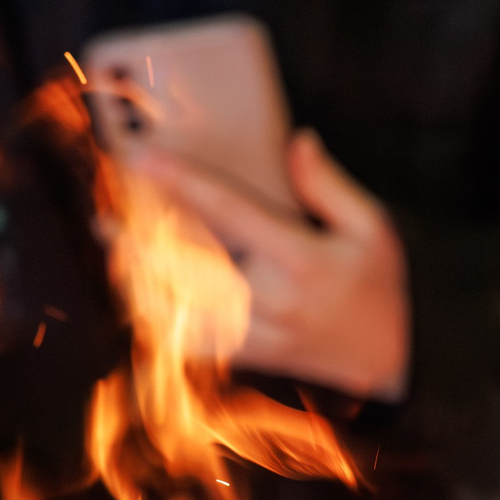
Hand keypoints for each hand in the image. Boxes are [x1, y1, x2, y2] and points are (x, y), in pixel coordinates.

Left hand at [135, 130, 410, 398]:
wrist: (394, 359)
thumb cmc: (380, 285)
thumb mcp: (372, 228)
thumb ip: (330, 185)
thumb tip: (298, 140)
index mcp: (300, 259)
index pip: (229, 211)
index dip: (182, 183)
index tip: (142, 160)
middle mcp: (271, 300)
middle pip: (189, 263)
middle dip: (142, 239)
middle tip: (105, 217)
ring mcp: (257, 335)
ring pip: (181, 306)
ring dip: (142, 281)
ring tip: (113, 253)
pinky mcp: (249, 358)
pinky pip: (191, 343)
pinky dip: (160, 322)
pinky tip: (138, 298)